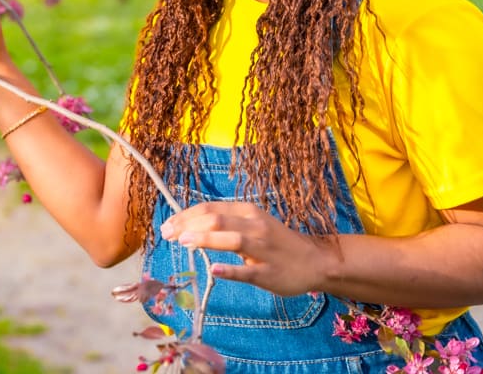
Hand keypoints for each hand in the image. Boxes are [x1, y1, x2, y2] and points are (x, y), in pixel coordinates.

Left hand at [160, 201, 332, 296]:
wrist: (314, 261)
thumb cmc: (275, 242)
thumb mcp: (251, 223)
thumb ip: (224, 222)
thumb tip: (189, 223)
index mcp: (247, 212)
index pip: (209, 209)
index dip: (185, 215)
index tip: (167, 225)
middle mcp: (254, 226)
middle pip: (216, 220)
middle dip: (188, 225)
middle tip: (168, 235)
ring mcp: (263, 249)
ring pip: (232, 240)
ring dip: (205, 239)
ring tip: (184, 242)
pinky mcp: (269, 272)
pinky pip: (248, 271)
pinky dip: (230, 270)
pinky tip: (214, 270)